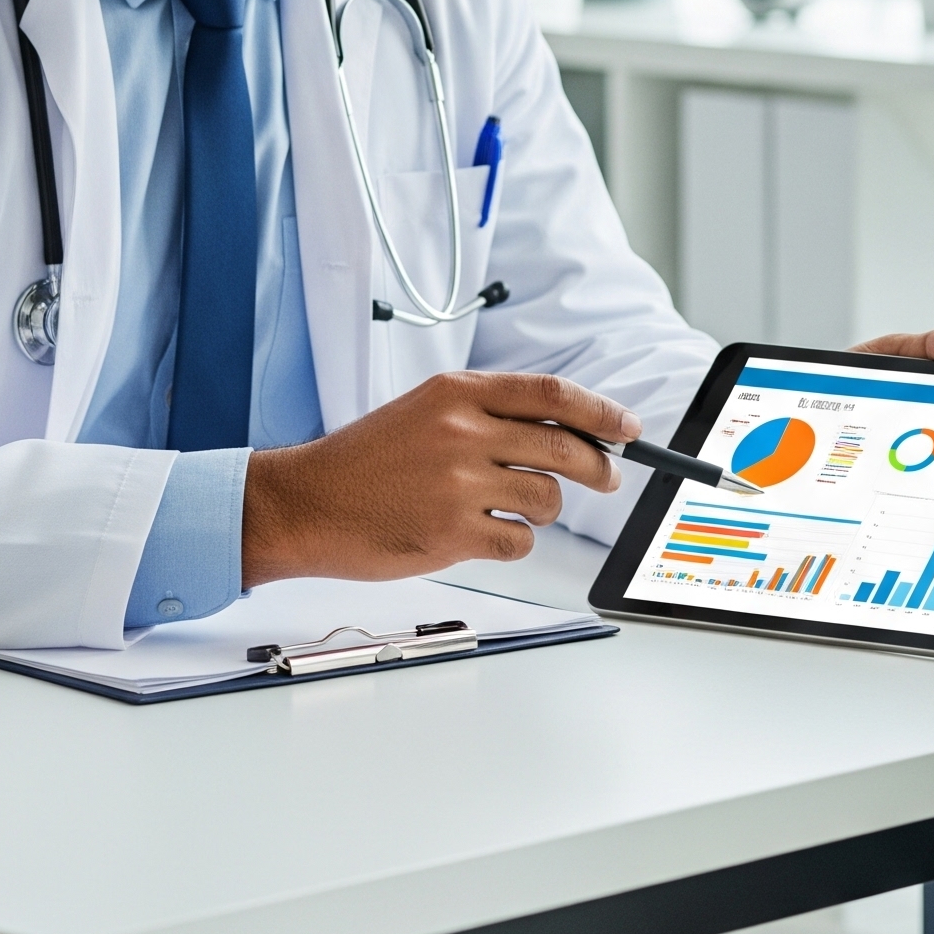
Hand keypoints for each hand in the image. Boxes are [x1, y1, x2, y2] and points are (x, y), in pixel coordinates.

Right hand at [242, 372, 639, 583]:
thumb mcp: (427, 410)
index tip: (628, 428)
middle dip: (599, 467)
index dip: (601, 412)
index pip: (553, 395)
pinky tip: (485, 533)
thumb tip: (571, 428)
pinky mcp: (451, 534)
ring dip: (544, 509)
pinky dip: (514, 541)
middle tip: (608, 479)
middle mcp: (462, 432)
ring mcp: (457, 484)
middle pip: (564, 448)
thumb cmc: (369, 459)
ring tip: (514, 507)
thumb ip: (492, 413)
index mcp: (458, 393)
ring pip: (547, 499)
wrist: (305, 503)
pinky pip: (518, 541)